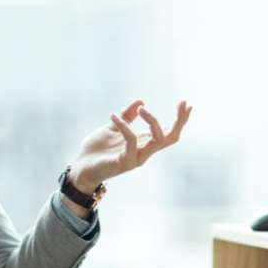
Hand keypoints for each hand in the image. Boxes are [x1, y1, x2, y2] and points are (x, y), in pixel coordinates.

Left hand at [67, 99, 191, 196]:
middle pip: (171, 138)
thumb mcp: (113, 127)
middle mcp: (144, 152)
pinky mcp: (125, 162)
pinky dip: (124, 126)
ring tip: (142, 109)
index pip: (168, 132)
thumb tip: (141, 101)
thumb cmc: (97, 150)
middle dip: (179, 121)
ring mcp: (136, 158)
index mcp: (144, 143)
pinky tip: (112, 116)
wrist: (80, 166)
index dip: (180, 120)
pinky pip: (131, 141)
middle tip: (182, 104)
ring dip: (153, 121)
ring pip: (158, 140)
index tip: (186, 103)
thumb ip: (126, 116)